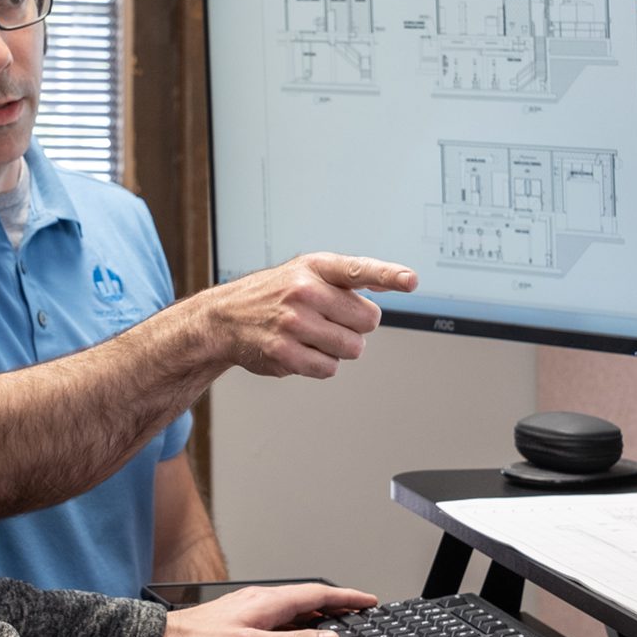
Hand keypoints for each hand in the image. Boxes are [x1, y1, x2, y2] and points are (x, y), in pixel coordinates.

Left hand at [153, 582, 376, 636]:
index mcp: (269, 602)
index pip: (318, 593)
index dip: (347, 597)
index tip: (369, 600)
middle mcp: (261, 599)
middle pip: (309, 597)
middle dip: (337, 604)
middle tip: (360, 612)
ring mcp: (251, 607)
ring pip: (294, 607)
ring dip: (317, 613)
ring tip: (337, 624)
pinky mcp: (241, 618)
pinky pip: (279, 615)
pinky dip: (298, 622)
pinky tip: (297, 634)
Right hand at [194, 253, 417, 377]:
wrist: (226, 317)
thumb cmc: (275, 293)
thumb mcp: (308, 271)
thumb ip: (352, 277)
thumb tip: (398, 280)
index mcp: (315, 267)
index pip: (358, 269)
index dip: (388, 275)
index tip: (410, 280)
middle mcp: (304, 291)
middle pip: (368, 321)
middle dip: (356, 326)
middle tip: (330, 320)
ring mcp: (293, 322)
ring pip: (352, 349)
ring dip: (339, 348)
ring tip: (313, 335)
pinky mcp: (284, 353)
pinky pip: (329, 368)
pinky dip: (320, 364)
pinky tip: (300, 349)